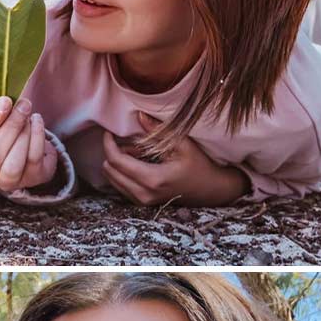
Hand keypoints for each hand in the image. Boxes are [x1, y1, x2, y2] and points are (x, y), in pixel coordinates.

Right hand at [0, 97, 57, 192]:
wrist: (27, 150)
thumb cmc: (5, 132)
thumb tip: (8, 102)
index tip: (5, 101)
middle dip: (11, 127)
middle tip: (23, 106)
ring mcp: (8, 182)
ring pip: (13, 165)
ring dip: (24, 135)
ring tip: (29, 116)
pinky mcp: (31, 180)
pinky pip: (34, 161)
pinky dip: (38, 137)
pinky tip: (37, 121)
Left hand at [102, 115, 249, 206]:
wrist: (211, 190)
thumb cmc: (199, 165)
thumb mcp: (182, 144)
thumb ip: (159, 131)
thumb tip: (140, 116)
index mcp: (152, 179)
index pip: (116, 161)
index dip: (108, 145)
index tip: (109, 132)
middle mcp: (144, 194)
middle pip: (110, 172)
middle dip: (111, 153)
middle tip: (122, 140)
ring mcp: (143, 202)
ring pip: (113, 180)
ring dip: (116, 164)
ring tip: (133, 151)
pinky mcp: (143, 204)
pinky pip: (121, 187)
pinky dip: (122, 173)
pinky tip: (136, 162)